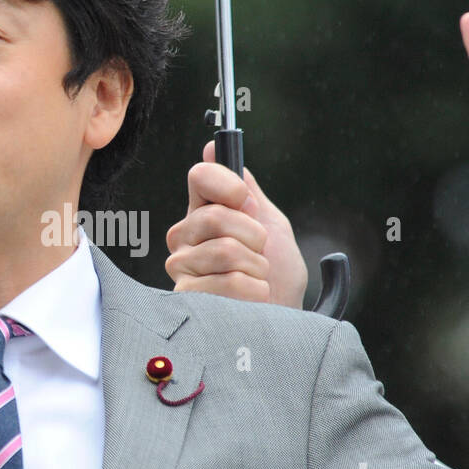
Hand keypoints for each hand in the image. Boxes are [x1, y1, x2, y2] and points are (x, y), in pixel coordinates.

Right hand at [165, 140, 308, 307]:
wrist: (285, 320)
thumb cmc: (278, 278)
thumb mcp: (271, 226)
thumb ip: (247, 191)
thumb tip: (213, 147)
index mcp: (204, 214)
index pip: (200, 177)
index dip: (228, 185)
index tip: (248, 203)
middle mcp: (185, 238)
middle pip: (215, 216)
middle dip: (253, 236)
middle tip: (259, 253)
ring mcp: (183, 269)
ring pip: (225, 250)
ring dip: (256, 267)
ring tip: (256, 280)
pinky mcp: (188, 300)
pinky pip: (228, 282)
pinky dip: (253, 291)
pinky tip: (250, 300)